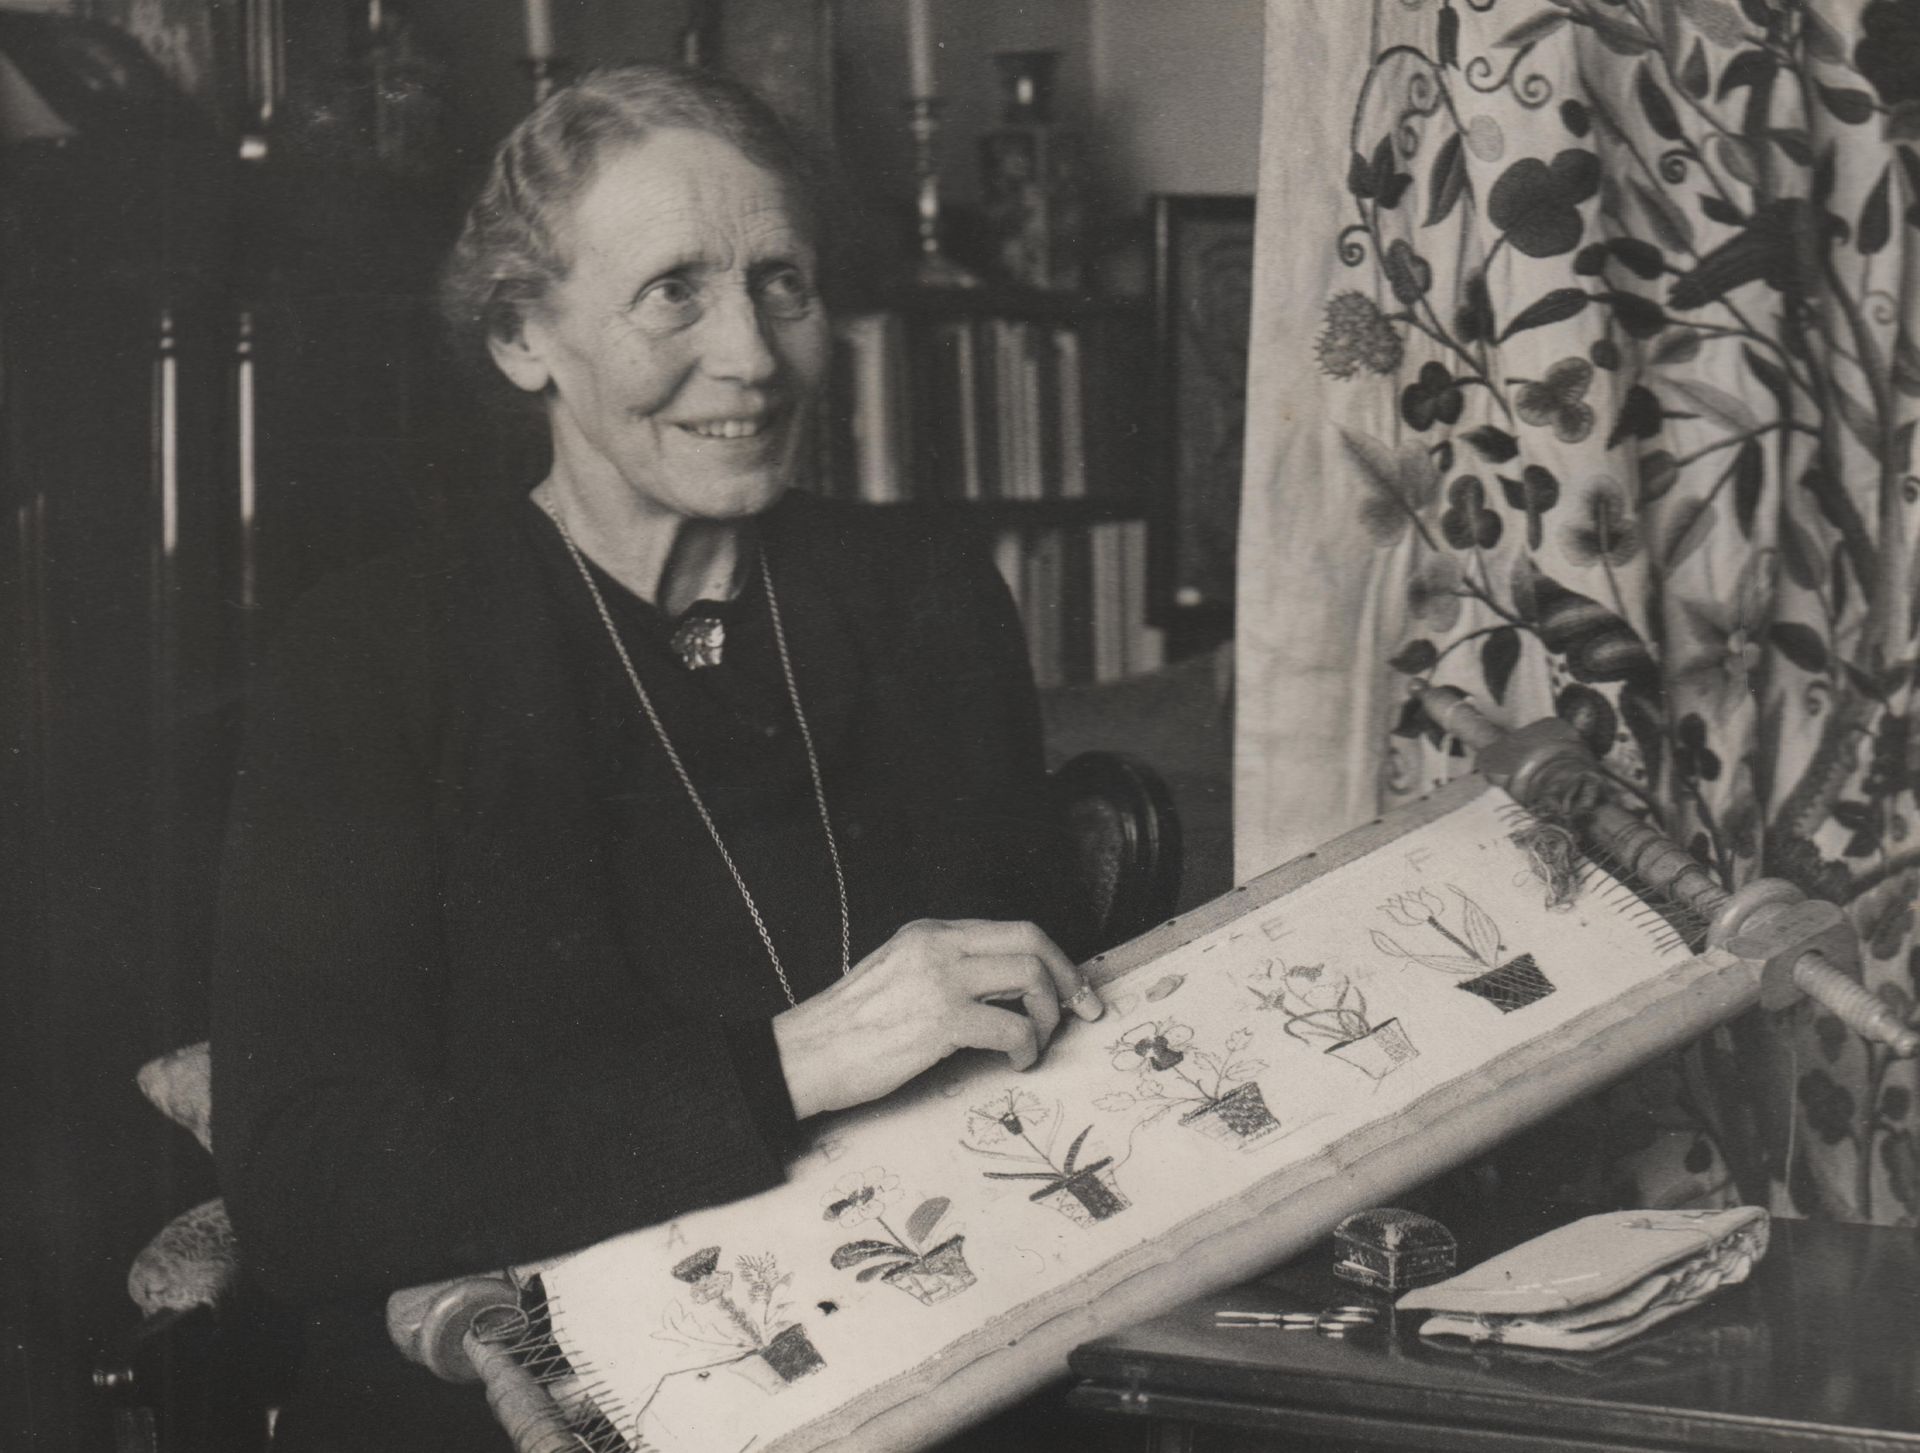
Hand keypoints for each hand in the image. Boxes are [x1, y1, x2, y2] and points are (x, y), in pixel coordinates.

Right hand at [773, 919, 1101, 1119]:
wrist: (802, 1055)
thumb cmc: (847, 1029)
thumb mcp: (898, 976)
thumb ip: (945, 971)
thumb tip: (1003, 994)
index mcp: (929, 933)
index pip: (1012, 929)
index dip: (1054, 957)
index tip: (1073, 987)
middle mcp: (938, 946)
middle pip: (1031, 942)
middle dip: (1068, 978)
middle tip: (1083, 1010)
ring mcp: (940, 980)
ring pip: (1029, 978)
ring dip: (1046, 1016)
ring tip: (1034, 1045)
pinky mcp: (941, 1021)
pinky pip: (1012, 1027)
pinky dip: (1026, 1047)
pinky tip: (1015, 1063)